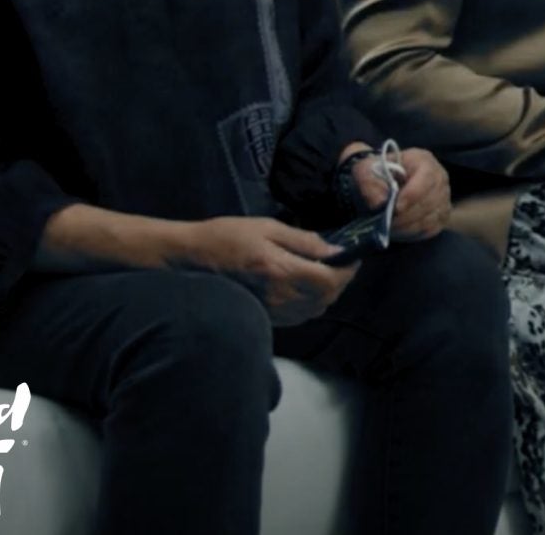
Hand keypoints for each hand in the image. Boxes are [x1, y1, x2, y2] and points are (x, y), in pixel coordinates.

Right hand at [175, 217, 357, 325]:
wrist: (191, 259)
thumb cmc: (227, 237)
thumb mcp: (268, 228)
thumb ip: (304, 241)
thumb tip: (336, 250)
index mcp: (281, 271)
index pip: (330, 281)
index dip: (348, 270)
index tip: (353, 256)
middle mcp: (279, 297)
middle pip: (327, 297)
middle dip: (341, 280)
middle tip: (342, 261)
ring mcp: (272, 311)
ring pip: (316, 309)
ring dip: (328, 292)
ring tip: (326, 271)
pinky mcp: (265, 317)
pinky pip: (300, 316)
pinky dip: (312, 302)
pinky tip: (307, 285)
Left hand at [361, 147, 450, 241]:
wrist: (385, 183)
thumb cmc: (379, 173)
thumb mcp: (366, 170)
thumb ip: (368, 181)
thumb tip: (380, 202)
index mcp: (423, 160)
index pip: (426, 177)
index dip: (412, 194)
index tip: (396, 208)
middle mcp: (439, 177)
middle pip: (431, 200)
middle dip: (407, 215)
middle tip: (388, 222)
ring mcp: (443, 197)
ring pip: (432, 216)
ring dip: (409, 225)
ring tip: (391, 227)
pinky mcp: (441, 214)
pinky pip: (432, 227)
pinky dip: (415, 232)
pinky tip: (401, 230)